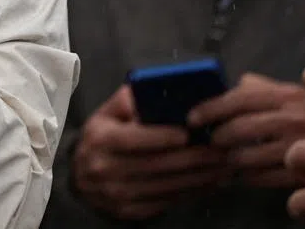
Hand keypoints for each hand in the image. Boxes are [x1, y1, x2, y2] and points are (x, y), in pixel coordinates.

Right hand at [72, 85, 228, 220]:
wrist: (80, 177)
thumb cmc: (102, 137)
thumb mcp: (107, 113)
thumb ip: (130, 100)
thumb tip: (159, 91)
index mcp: (100, 138)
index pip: (134, 138)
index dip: (162, 137)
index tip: (188, 134)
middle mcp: (105, 168)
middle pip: (156, 164)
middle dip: (193, 158)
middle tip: (221, 150)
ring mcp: (117, 194)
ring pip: (166, 187)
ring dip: (199, 178)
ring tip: (224, 167)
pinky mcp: (129, 212)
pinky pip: (166, 203)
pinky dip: (191, 194)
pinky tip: (209, 184)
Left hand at [189, 72, 304, 188]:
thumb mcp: (290, 96)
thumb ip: (260, 88)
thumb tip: (231, 82)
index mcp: (288, 95)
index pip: (240, 98)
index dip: (211, 108)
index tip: (191, 118)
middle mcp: (295, 119)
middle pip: (240, 128)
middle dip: (218, 137)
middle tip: (208, 141)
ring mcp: (300, 149)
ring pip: (247, 155)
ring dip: (229, 158)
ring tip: (222, 157)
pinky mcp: (303, 176)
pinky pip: (261, 178)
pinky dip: (246, 176)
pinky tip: (241, 173)